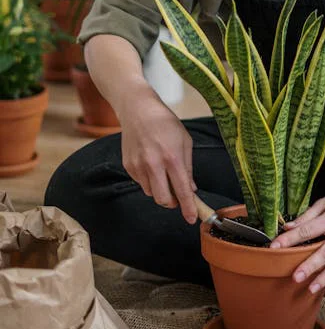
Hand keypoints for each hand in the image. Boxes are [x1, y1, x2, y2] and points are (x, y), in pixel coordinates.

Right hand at [119, 91, 197, 223]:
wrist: (137, 110)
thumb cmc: (165, 123)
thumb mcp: (185, 141)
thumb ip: (188, 168)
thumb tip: (191, 189)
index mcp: (172, 158)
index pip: (182, 190)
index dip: (189, 208)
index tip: (192, 219)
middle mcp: (153, 164)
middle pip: (163, 199)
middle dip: (172, 203)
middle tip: (178, 197)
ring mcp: (138, 166)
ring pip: (152, 193)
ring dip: (160, 190)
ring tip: (164, 172)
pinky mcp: (128, 166)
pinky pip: (142, 183)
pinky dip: (150, 181)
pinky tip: (152, 164)